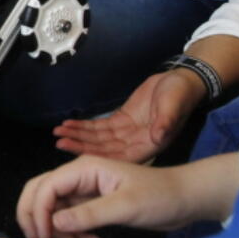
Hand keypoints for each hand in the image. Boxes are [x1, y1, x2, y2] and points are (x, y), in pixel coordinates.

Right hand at [17, 155, 200, 237]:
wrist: (185, 199)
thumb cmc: (160, 197)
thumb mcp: (126, 206)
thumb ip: (89, 214)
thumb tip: (54, 223)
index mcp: (84, 168)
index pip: (46, 186)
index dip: (39, 211)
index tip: (45, 237)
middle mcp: (79, 176)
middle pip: (40, 192)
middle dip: (36, 217)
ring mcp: (84, 191)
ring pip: (54, 209)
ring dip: (58, 230)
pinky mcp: (93, 204)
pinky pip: (70, 219)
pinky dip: (74, 233)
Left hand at [53, 70, 205, 162]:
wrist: (180, 81)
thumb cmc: (179, 95)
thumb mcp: (173, 106)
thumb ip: (165, 122)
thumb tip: (157, 137)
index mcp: (149, 145)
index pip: (120, 157)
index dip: (98, 156)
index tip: (77, 152)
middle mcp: (136, 144)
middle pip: (104, 150)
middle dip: (81, 145)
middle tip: (59, 142)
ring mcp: (127, 133)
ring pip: (98, 139)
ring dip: (78, 136)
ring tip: (58, 133)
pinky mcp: (121, 122)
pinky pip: (99, 127)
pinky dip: (84, 126)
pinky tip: (68, 124)